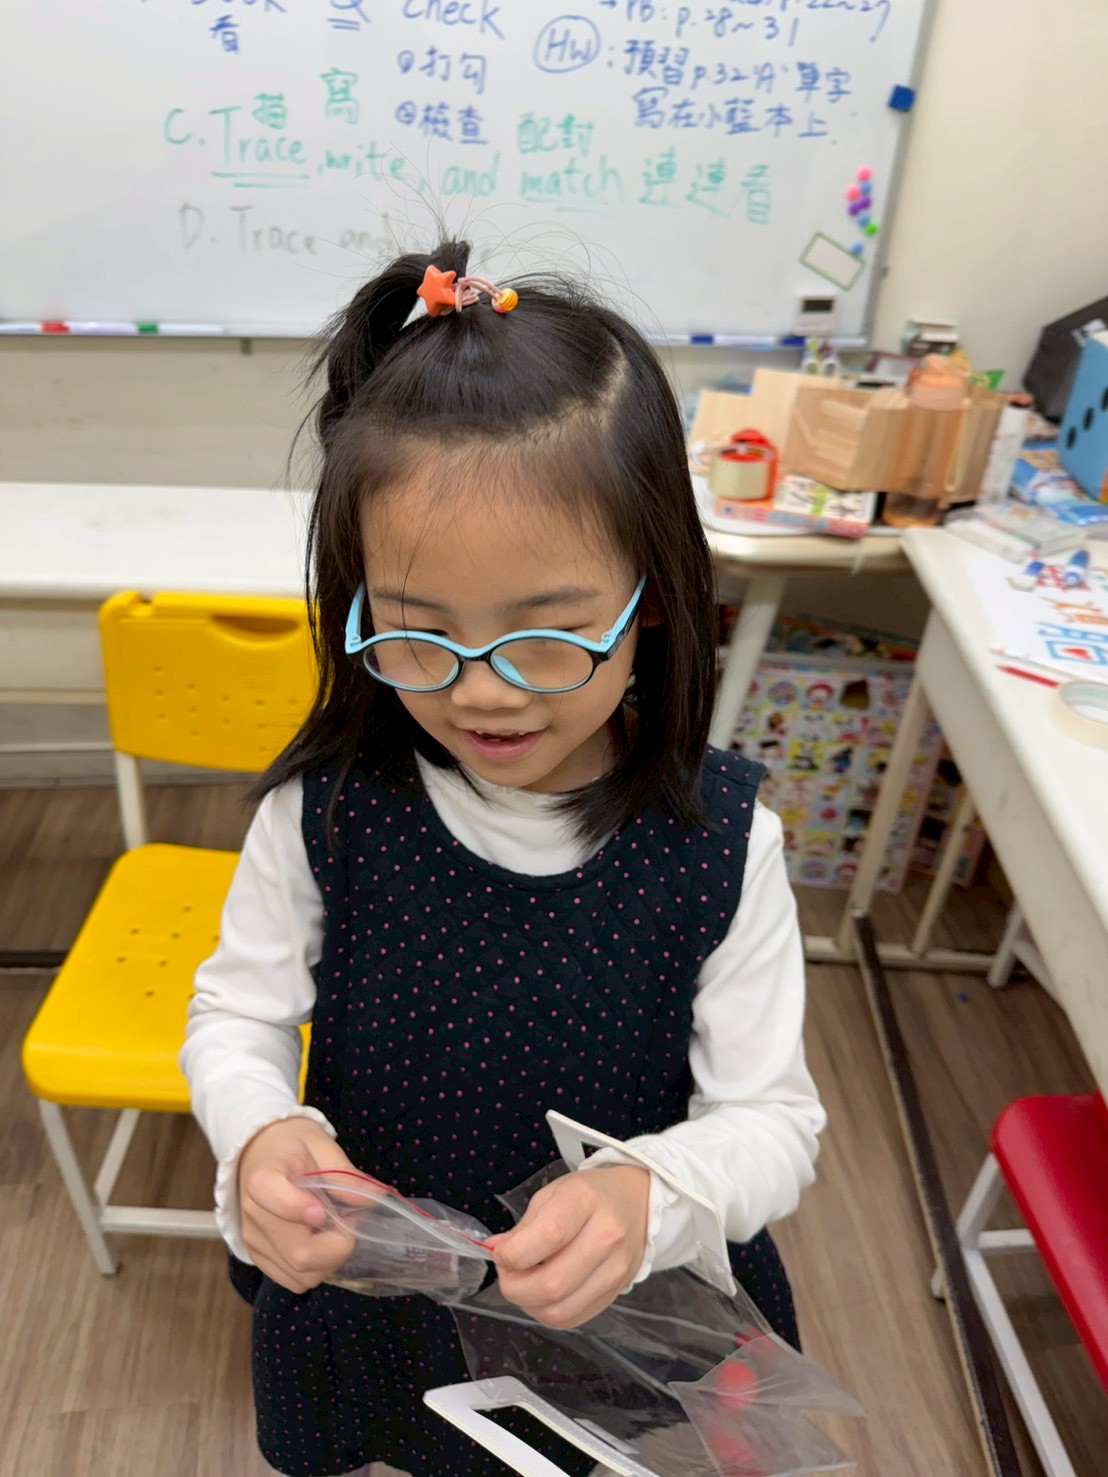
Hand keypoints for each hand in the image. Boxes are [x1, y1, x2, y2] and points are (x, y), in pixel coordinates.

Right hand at [237, 1118, 359, 1292]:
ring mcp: (253, 1241)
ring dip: (329, 1260)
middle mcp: (253, 1215)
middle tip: (347, 1220)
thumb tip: (377, 1198)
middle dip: (337, 1246)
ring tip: (332, 1229)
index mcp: (262, 1178)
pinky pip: (293, 1280)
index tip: (325, 1210)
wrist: (259, 1152)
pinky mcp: (258, 1258)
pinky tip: (319, 1241)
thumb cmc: (293, 1146)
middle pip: (300, 1254)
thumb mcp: (321, 1146)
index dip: (302, 1210)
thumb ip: (345, 1174)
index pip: (275, 1201)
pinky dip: (315, 1268)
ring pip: (300, 1276)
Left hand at [489, 1166, 650, 1329]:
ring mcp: (616, 1270)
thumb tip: (496, 1251)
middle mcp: (607, 1236)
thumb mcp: (552, 1194)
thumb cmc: (588, 1195)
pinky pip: (571, 1319)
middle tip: (507, 1273)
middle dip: (515, 1287)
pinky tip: (543, 1294)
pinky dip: (547, 1312)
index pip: (550, 1235)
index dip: (515, 1254)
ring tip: (524, 1283)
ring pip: (559, 1310)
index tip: (501, 1254)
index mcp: (586, 1200)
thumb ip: (524, 1226)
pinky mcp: (616, 1294)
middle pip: (552, 1284)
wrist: (636, 1203)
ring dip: (529, 1304)